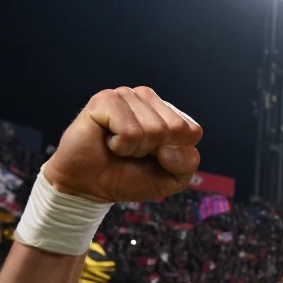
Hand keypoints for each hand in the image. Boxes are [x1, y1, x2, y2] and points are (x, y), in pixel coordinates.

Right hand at [43, 87, 202, 202]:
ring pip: (153, 130)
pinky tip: (108, 141)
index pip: (192, 131)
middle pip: (175, 129)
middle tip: (133, 152)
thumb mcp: (170, 179)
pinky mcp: (105, 100)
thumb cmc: (129, 177)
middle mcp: (148, 99)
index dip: (174, 155)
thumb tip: (169, 148)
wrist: (90, 186)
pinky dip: (120, 146)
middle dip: (154, 151)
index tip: (153, 158)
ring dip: (135, 150)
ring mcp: (126, 96)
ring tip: (120, 147)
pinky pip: (130, 131)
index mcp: (167, 112)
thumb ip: (186, 164)